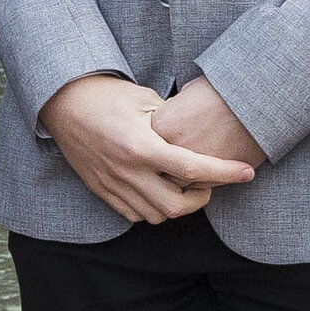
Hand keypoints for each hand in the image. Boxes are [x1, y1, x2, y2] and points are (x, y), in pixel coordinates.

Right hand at [42, 71, 255, 225]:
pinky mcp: (100, 189)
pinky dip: (152, 209)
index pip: (193, 167)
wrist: (62, 102)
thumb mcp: (145, 99)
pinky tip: (159, 191)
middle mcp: (127, 171)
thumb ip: (174, 122)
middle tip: (208, 183)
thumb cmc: (106, 94)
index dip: (225, 173)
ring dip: (177, 206)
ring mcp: (112, 184)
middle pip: (177, 206)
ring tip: (184, 188)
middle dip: (201, 199)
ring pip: (155, 216)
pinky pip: (133, 215)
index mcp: (141, 145)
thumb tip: (202, 133)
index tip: (247, 172)